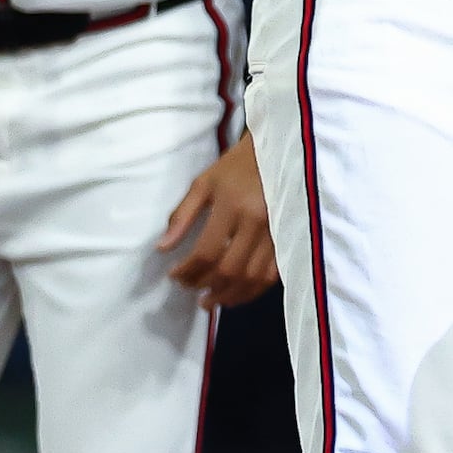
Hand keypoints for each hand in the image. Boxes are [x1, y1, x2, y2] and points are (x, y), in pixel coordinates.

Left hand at [160, 137, 277, 307]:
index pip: (206, 252)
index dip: (187, 271)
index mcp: (233, 207)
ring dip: (230, 295)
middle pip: (230, 270)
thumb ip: (182, 216)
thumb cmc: (237, 166)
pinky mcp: (289, 239)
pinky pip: (272, 274)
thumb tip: (163, 248)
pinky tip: (239, 292)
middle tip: (192, 292)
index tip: (174, 276)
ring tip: (213, 300)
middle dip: (207, 287)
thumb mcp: (204, 183)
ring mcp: (277, 233)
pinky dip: (254, 289)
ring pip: (252, 278)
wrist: (280, 151)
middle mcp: (258, 223)